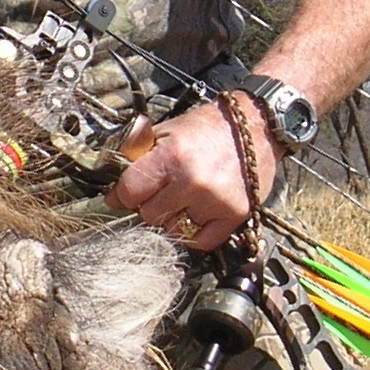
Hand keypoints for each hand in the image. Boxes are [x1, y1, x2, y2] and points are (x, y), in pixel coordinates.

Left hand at [105, 98, 272, 251]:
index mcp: (172, 156)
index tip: (122, 196)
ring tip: (182, 199)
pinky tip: (195, 214)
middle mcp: (193, 182)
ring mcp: (215, 202)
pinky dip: (193, 233)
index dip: (121, 195)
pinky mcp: (234, 216)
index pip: (129, 192)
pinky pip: (200, 243)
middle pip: (148, 215)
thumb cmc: (208, 128)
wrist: (256, 126)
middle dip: (148, 205)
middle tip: (160, 193)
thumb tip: (113, 189)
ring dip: (171, 219)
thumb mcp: (167, 131)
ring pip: (172, 231)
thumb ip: (139, 158)